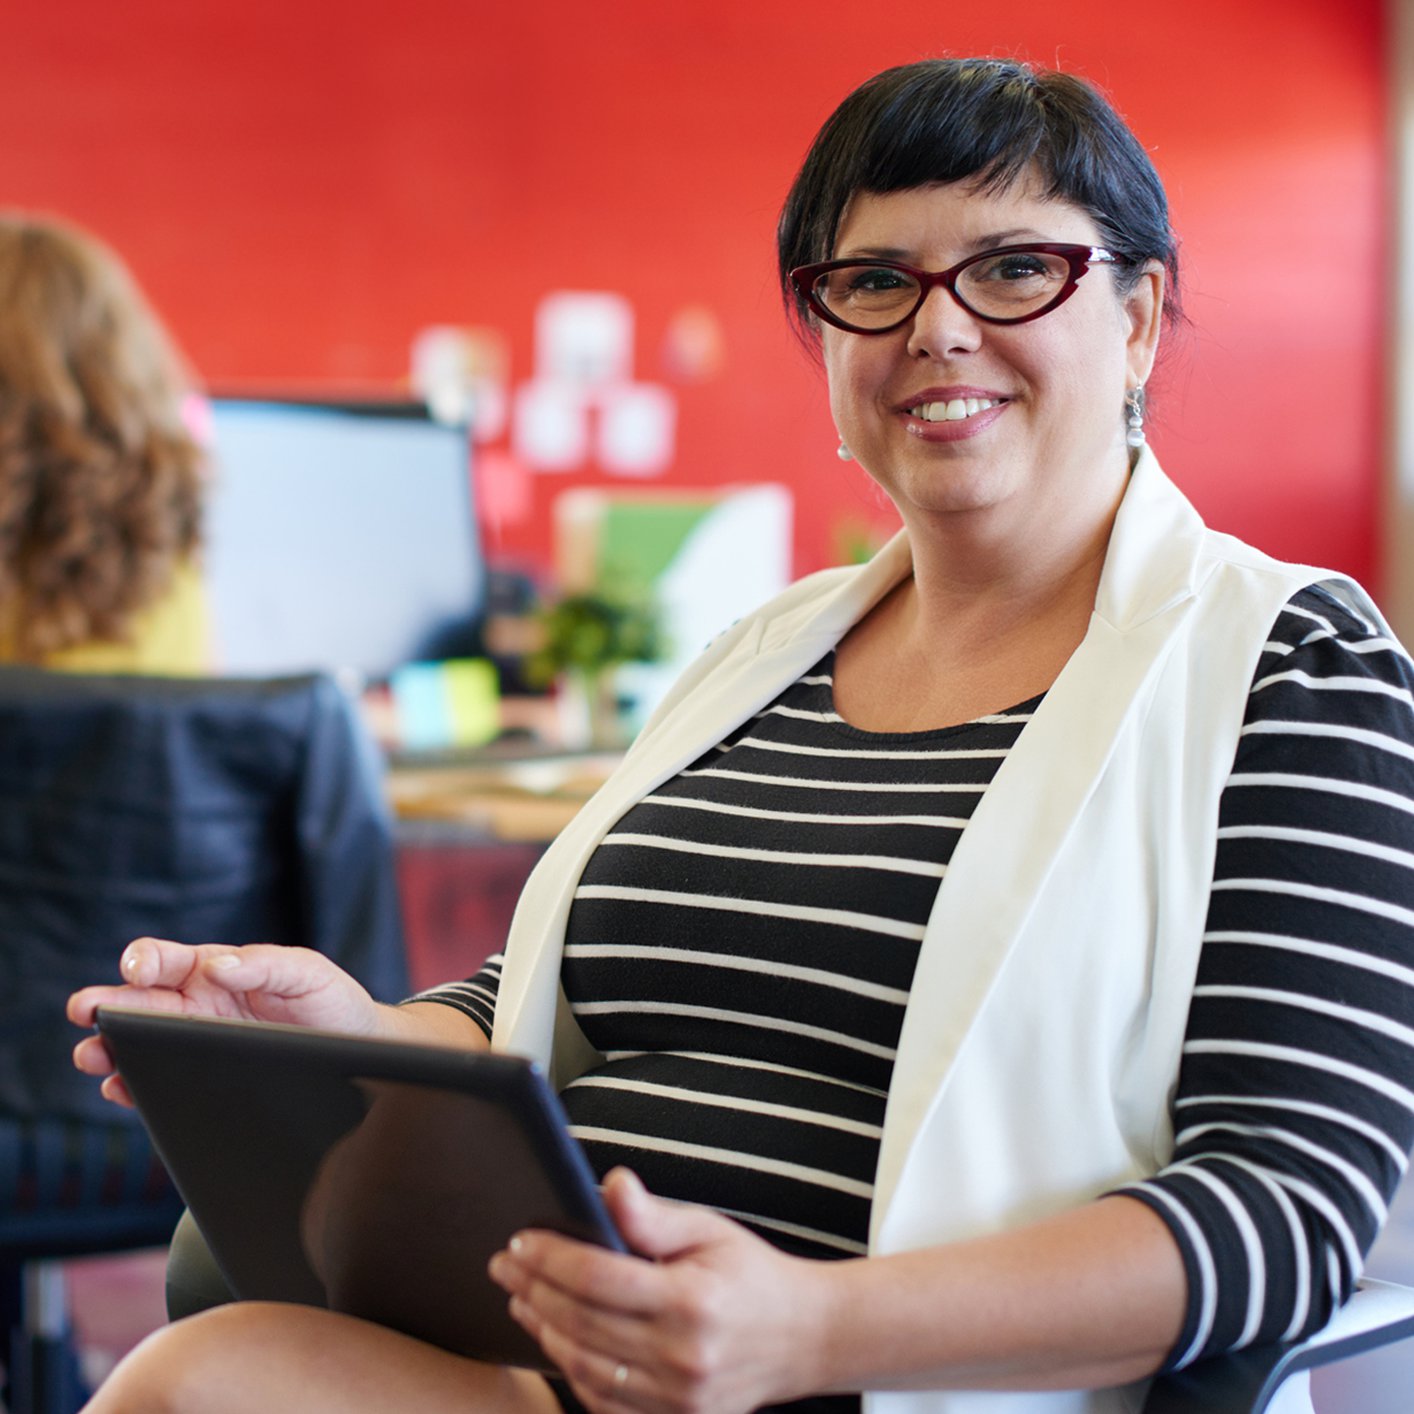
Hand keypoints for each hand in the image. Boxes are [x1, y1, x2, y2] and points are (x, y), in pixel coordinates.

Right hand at [67, 936, 379, 1106]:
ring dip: (111, 1048)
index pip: (168, 959)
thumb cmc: (329, 999)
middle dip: (109, 1004)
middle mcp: (198, 1003)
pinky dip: (134, 1085)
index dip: (146, 959)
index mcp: (217, 969)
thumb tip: (217, 965)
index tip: (136, 967)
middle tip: (84, 1009)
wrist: (356, 1047)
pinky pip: (157, 1081)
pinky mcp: (202, 1077)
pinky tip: (120, 1089)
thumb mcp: (305, 971)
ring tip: (91, 1056)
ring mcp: (195, 1043)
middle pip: (141, 1002)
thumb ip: (265, 964)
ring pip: (139, 1044)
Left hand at [489, 1168, 838, 1413]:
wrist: (803, 1338)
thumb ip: (652, 1217)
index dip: (550, 1257)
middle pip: (581, 1323)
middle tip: (504, 1265)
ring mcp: (677, 1399)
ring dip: (543, 1331)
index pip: (598, 1278)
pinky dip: (571, 1371)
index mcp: (691, 1302)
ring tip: (521, 1298)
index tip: (520, 1240)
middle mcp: (682, 1357)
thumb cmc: (751, 1275)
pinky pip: (604, 1402)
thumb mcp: (709, 1229)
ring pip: (584, 1367)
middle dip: (533, 1289)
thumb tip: (609, 1185)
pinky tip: (555, 1340)